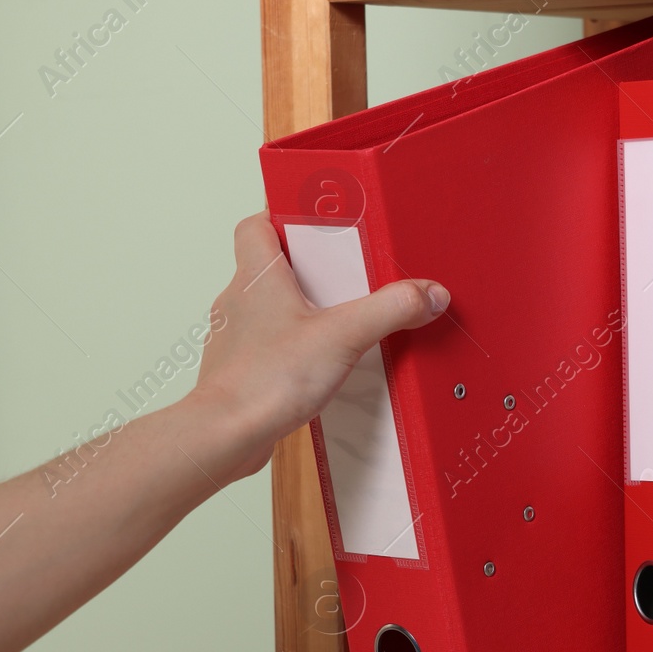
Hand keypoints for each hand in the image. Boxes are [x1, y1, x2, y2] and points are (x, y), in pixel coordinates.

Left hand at [186, 212, 448, 481]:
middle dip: (305, 269)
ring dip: (298, 313)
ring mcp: (236, 338)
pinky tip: (315, 366)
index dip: (280, 217)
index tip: (311, 221)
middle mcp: (239, 302)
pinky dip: (290, 351)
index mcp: (257, 277)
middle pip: (268, 266)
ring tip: (335, 324)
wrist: (226, 434)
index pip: (256, 226)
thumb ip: (390, 309)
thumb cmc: (265, 381)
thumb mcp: (343, 335)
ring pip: (266, 310)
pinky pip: (267, 348)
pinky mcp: (240, 371)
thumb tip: (427, 293)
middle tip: (341, 276)